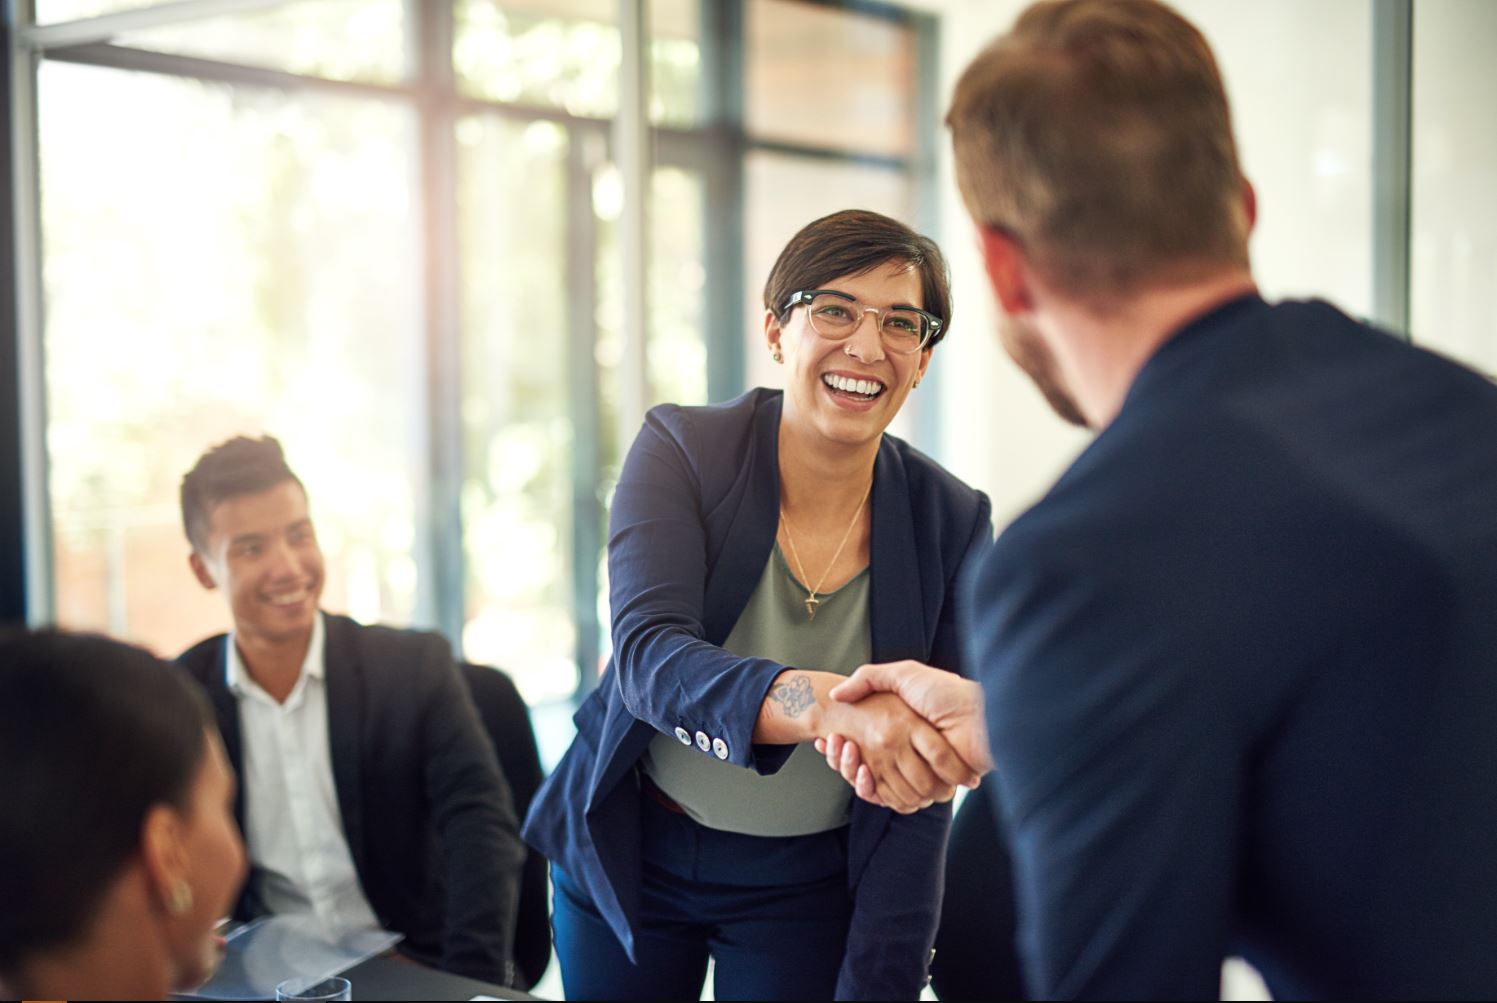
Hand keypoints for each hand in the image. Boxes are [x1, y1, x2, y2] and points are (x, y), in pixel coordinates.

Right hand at [815, 661, 991, 804]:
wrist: (976, 716)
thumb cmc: (944, 692)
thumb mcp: (903, 675)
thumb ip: (869, 678)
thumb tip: (836, 695)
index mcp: (900, 730)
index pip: (861, 744)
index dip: (841, 744)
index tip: (826, 738)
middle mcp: (906, 752)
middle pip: (862, 763)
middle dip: (841, 757)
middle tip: (827, 744)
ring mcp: (915, 771)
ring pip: (871, 781)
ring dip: (850, 769)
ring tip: (840, 752)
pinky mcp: (923, 788)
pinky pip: (888, 796)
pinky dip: (869, 789)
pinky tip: (858, 771)